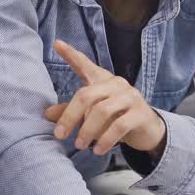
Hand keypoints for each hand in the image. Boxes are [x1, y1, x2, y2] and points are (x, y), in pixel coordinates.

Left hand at [44, 39, 165, 155]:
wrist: (147, 129)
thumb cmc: (115, 117)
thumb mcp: (92, 113)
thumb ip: (71, 112)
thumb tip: (47, 114)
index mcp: (102, 80)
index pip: (85, 65)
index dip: (71, 55)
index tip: (57, 44)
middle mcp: (116, 84)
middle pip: (86, 96)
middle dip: (70, 117)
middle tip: (60, 135)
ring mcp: (130, 97)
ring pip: (102, 111)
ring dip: (88, 130)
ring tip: (80, 145)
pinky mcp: (140, 113)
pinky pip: (119, 126)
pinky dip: (105, 139)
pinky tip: (98, 149)